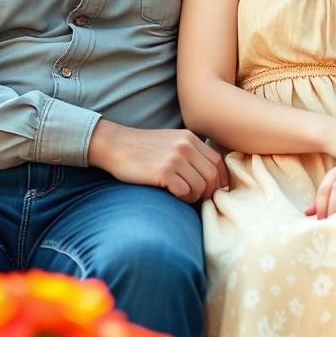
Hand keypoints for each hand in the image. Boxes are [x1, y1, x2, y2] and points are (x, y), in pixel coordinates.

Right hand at [87, 120, 229, 201]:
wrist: (115, 145)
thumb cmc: (142, 148)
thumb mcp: (170, 141)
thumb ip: (190, 152)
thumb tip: (211, 176)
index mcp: (189, 138)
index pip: (218, 161)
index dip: (220, 179)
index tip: (214, 190)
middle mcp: (185, 146)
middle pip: (212, 176)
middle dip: (209, 192)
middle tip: (199, 198)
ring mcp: (175, 158)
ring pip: (201, 186)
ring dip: (195, 196)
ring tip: (184, 195)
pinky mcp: (163, 172)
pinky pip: (185, 192)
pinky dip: (183, 198)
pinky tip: (174, 195)